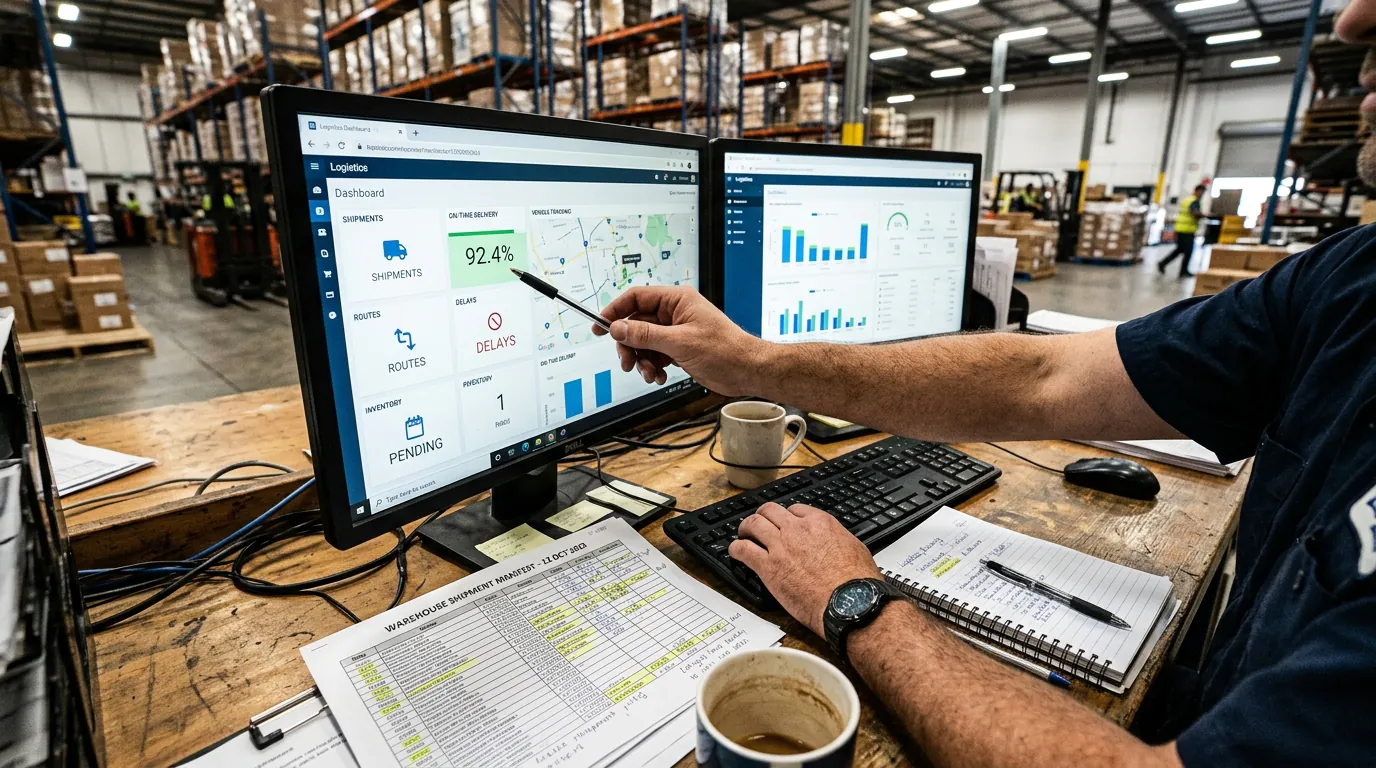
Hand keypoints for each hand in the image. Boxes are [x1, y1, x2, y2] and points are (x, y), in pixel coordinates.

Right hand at [594, 286, 767, 395]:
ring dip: (642, 360)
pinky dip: (652, 366)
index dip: (616, 310)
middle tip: (627, 362)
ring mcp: (676, 331)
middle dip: (630, 344)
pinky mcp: (679, 348)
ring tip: (650, 374)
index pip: (637, 297)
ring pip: (644, 342)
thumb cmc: (725, 349)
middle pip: (636, 323)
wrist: (746, 371)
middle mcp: (675, 313)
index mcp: (677, 300)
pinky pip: (654, 354)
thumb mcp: (680, 342)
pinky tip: (659, 376)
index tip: (601, 325)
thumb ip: (646, 334)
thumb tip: (619, 327)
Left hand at [728, 503, 881, 635]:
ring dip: (746, 528)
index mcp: (820, 522)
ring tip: (743, 534)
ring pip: (753, 524)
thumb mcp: (854, 548)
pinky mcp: (768, 566)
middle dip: (763, 516)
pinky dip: (736, 548)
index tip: (784, 524)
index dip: (787, 517)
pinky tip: (735, 552)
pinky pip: (743, 550)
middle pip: (770, 511)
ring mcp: (780, 546)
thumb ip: (839, 540)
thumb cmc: (856, 581)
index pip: (795, 509)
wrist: (848, 602)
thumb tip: (837, 544)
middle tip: (759, 524)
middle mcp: (797, 529)